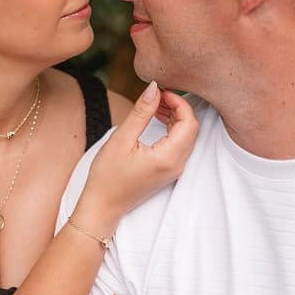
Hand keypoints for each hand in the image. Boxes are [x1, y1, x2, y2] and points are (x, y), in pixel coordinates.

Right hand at [77, 82, 197, 232]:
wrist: (103, 205)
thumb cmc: (107, 175)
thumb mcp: (121, 139)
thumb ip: (141, 112)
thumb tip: (154, 88)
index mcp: (169, 157)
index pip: (189, 122)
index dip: (179, 102)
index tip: (160, 91)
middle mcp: (178, 164)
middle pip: (191, 128)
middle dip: (177, 107)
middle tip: (156, 96)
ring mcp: (175, 169)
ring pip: (187, 136)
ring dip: (175, 117)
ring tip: (154, 106)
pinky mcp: (169, 170)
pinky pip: (179, 144)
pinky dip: (172, 129)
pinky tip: (156, 120)